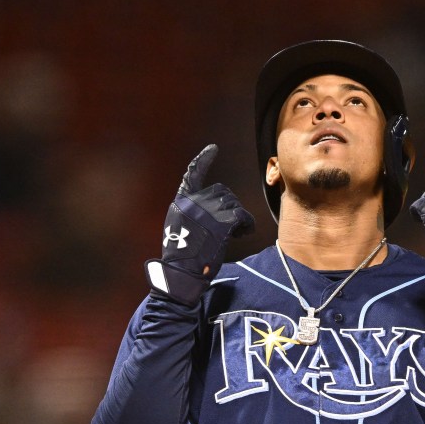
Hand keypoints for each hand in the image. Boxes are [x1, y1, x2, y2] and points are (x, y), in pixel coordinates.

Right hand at [146, 144, 254, 304]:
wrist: (182, 274)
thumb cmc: (182, 260)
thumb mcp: (179, 230)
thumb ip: (192, 215)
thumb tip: (212, 211)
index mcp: (180, 204)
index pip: (192, 174)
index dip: (203, 160)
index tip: (213, 149)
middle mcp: (193, 203)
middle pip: (222, 192)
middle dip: (229, 206)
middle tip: (230, 226)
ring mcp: (207, 211)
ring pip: (234, 203)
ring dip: (238, 218)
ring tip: (233, 234)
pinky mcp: (222, 223)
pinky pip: (243, 216)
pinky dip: (246, 225)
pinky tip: (241, 234)